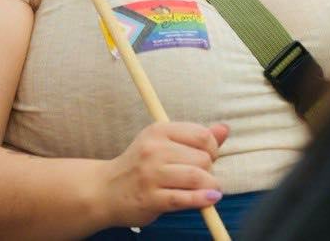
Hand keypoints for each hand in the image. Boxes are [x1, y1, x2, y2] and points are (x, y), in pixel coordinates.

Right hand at [96, 122, 228, 228]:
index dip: (213, 148)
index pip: (201, 135)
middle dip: (210, 170)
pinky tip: (210, 199)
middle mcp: (154, 150)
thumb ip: (195, 137)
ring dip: (209, 186)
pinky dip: (202, 200)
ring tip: (208, 189)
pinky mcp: (150, 198)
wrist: (106, 190)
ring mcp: (150, 174)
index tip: (209, 157)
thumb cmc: (141, 166)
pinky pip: (184, 198)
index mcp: (159, 131)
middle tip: (202, 176)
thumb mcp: (163, 144)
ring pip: (196, 177)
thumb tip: (224, 129)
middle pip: (202, 158)